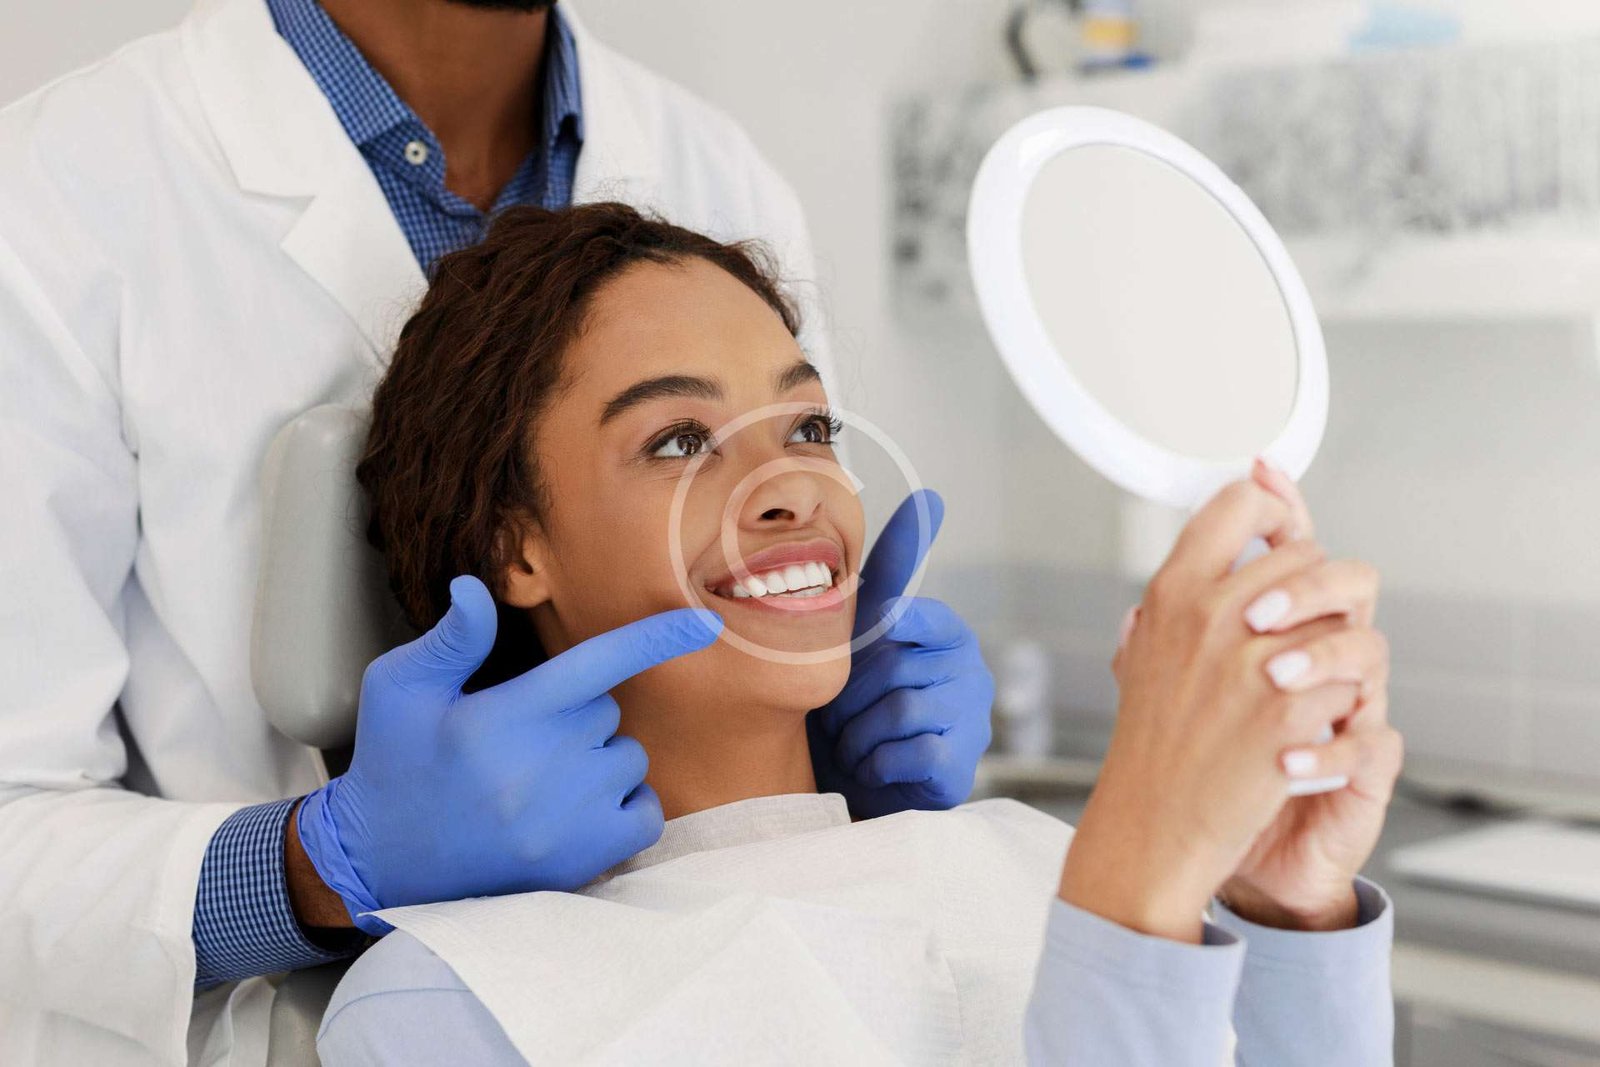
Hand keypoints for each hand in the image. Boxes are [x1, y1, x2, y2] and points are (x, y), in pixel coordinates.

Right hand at [293, 575, 721, 932]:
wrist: (378, 863)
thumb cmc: (393, 763)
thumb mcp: (400, 688)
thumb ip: (451, 639)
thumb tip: (476, 587)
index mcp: (501, 717)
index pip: (596, 664)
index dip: (655, 639)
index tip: (706, 623)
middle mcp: (540, 770)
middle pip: (608, 711)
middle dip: (577, 712)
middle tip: (520, 738)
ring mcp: (566, 822)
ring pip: (628, 758)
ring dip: (600, 758)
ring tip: (538, 778)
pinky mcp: (581, 862)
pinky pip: (644, 812)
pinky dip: (625, 803)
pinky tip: (576, 807)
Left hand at [808, 490, 993, 818]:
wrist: (859, 781)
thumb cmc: (859, 698)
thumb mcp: (867, 628)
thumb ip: (895, 567)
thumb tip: (932, 495)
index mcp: (945, 631)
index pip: (917, 613)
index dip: (888, 625)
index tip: (882, 625)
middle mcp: (969, 669)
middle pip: (891, 667)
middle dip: (849, 697)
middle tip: (841, 714)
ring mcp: (972, 718)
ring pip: (898, 710)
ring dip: (857, 733)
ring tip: (855, 742)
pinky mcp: (962, 765)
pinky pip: (909, 751)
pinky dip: (876, 762)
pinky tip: (875, 765)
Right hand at [1058, 475, 1388, 942]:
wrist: (1154, 826)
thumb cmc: (1150, 747)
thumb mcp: (1143, 654)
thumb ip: (1173, 598)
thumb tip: (1205, 547)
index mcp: (1173, 593)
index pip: (1239, 503)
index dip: (1271, 508)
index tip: (1278, 528)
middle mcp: (1211, 615)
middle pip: (1306, 555)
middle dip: (1313, 593)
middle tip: (1296, 631)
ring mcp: (1252, 661)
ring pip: (1339, 616)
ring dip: (1333, 649)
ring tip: (1304, 682)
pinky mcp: (1289, 711)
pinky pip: (1349, 678)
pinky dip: (1338, 704)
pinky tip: (1308, 725)